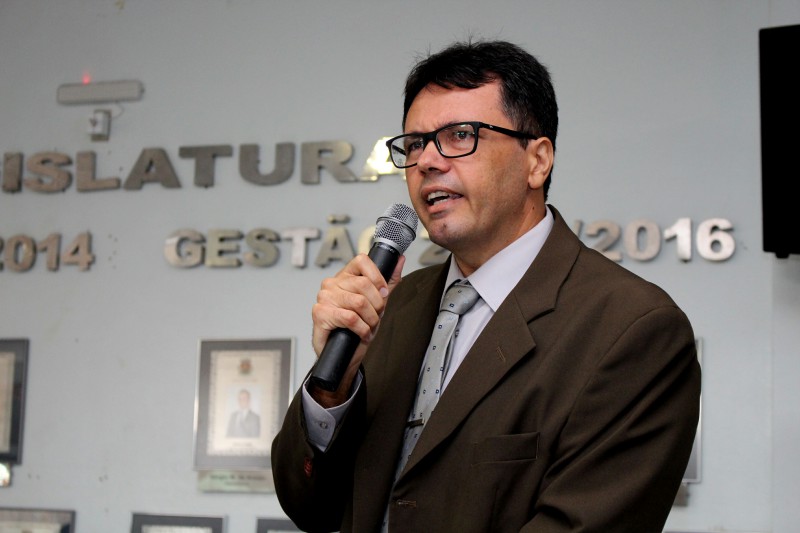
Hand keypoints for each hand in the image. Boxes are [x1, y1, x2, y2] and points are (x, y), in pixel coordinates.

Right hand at [309, 253, 405, 404]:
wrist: (345, 354)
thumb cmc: (357, 327)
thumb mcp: (377, 303)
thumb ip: (388, 282)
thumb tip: (399, 260)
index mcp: (345, 276)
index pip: (362, 261)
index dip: (377, 277)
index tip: (383, 293)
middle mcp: (332, 283)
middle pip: (364, 284)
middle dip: (377, 305)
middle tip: (375, 316)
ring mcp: (324, 298)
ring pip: (359, 302)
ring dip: (370, 320)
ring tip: (368, 327)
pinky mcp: (320, 313)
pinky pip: (350, 318)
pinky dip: (362, 329)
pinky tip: (361, 334)